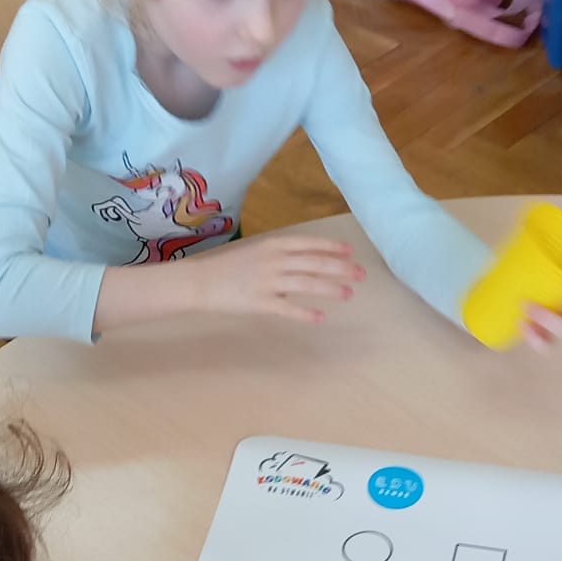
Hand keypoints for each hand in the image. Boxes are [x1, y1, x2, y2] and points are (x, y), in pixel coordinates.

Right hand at [196, 233, 364, 323]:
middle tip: (360, 274)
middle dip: (341, 268)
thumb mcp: (256, 251)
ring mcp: (269, 281)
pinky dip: (306, 313)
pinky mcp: (261, 302)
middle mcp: (275, 260)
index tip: (350, 252)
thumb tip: (304, 262)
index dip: (333, 247)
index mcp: (274, 244)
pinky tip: (320, 317)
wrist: (201, 281)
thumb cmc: (228, 266)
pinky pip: (288, 309)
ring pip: (308, 284)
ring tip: (348, 295)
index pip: (310, 244)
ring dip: (331, 289)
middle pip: (315, 263)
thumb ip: (280, 255)